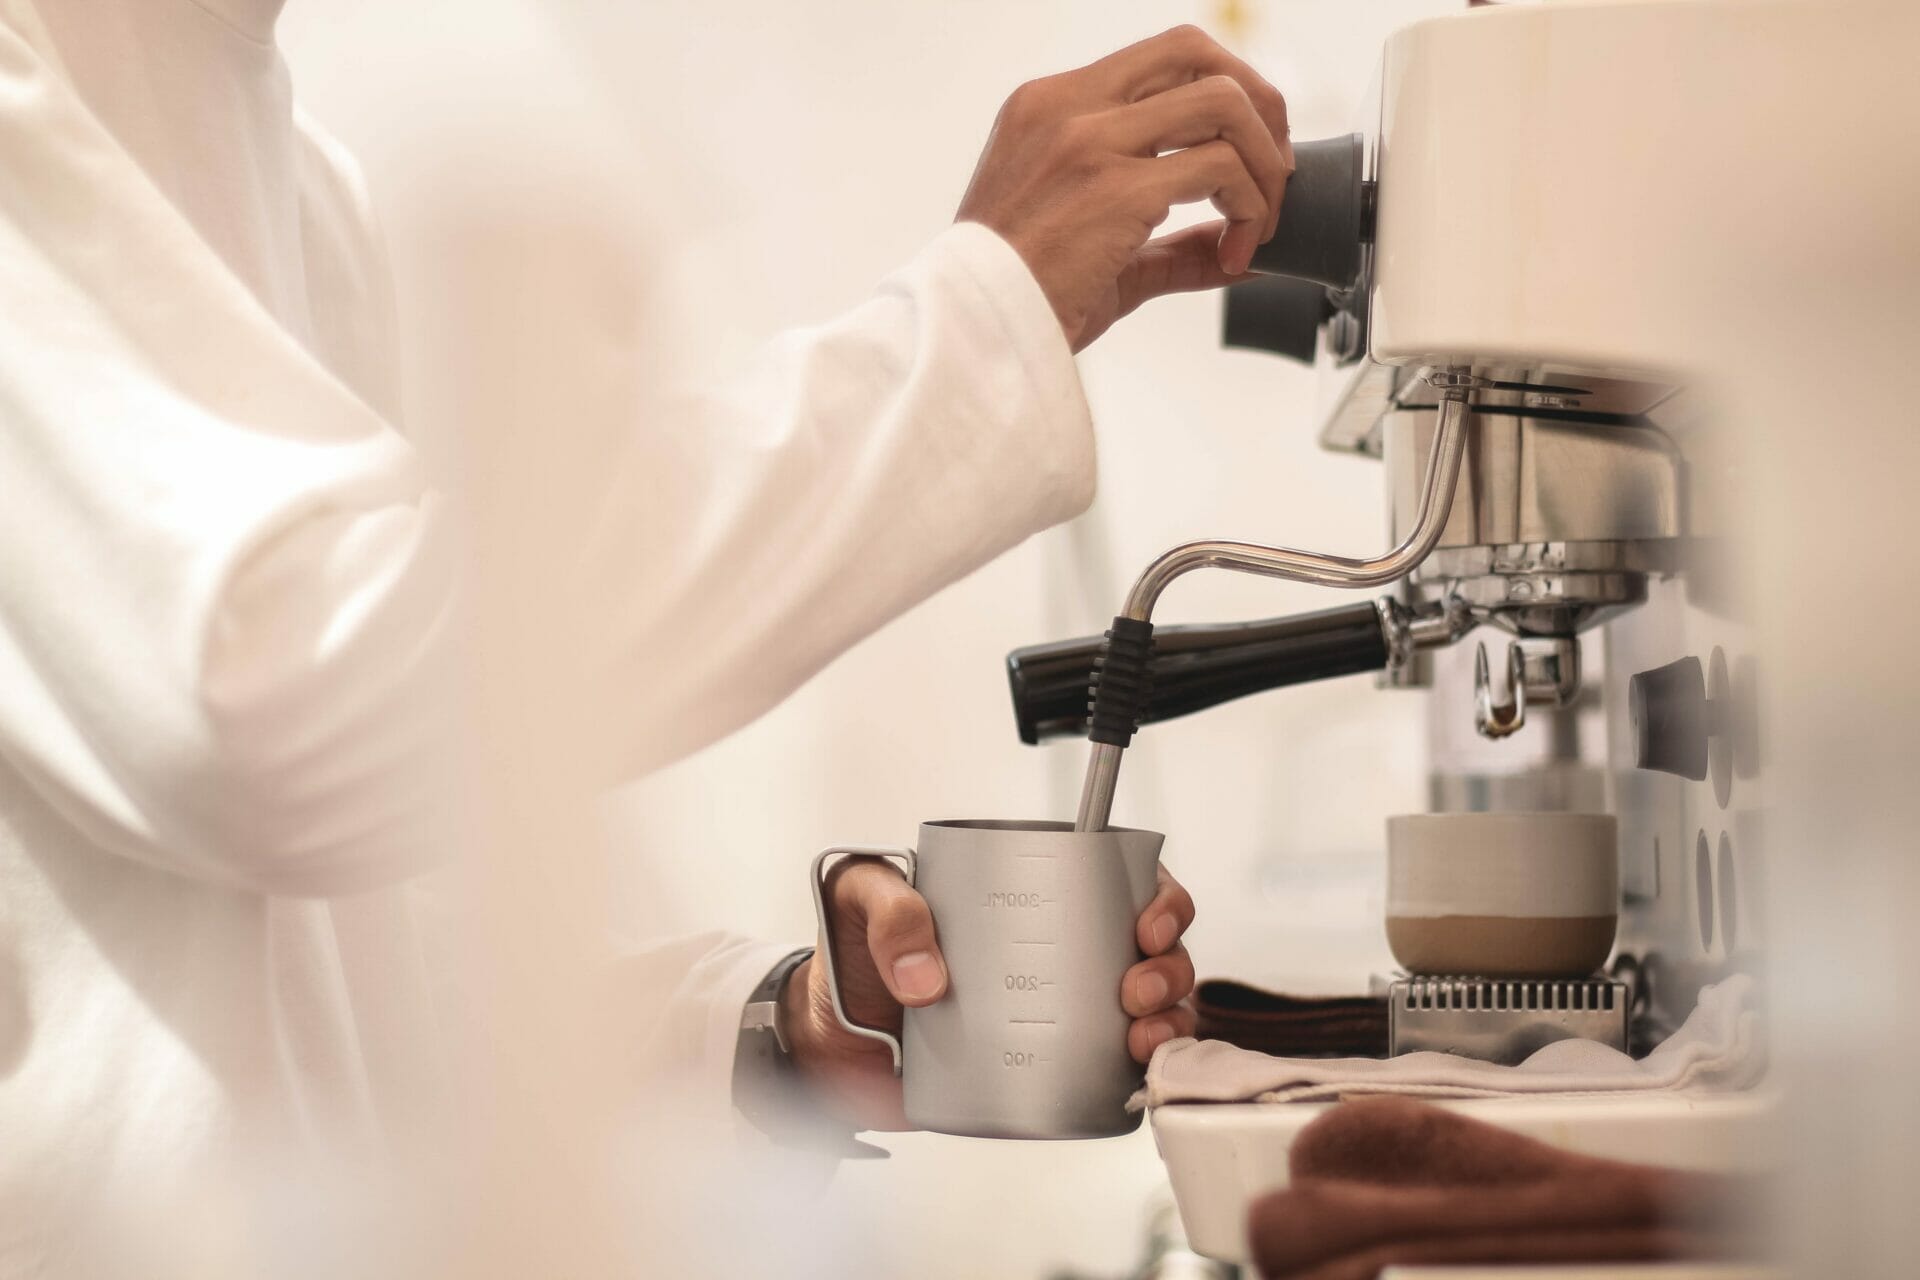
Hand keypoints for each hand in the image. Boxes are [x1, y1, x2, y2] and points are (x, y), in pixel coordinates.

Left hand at [783, 857, 1197, 1130]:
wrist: (825, 1044)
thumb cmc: (848, 958)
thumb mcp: (857, 900)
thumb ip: (888, 912)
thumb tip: (927, 976)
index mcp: (1028, 893)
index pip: (1118, 878)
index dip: (1157, 897)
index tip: (1147, 924)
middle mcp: (1058, 948)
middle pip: (1152, 946)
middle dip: (1168, 966)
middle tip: (1135, 988)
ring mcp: (1059, 1010)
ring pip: (1149, 1004)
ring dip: (1166, 1018)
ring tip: (1138, 1034)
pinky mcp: (1047, 1068)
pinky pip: (1116, 1066)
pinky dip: (1144, 1068)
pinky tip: (1138, 1071)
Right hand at [954, 24, 1292, 350]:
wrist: (970, 335)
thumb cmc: (1015, 298)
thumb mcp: (1090, 247)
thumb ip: (1163, 240)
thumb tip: (1232, 246)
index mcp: (1049, 106)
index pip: (1161, 58)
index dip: (1222, 92)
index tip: (1244, 150)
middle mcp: (1067, 107)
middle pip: (1198, 53)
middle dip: (1259, 107)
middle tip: (1274, 172)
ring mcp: (1091, 142)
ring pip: (1224, 104)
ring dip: (1263, 166)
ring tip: (1258, 224)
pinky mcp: (1116, 188)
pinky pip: (1221, 171)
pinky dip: (1248, 213)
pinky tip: (1234, 257)